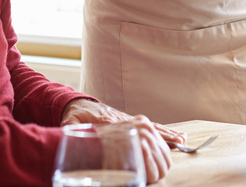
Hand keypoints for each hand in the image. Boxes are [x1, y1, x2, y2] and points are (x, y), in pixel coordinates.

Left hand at [61, 100, 182, 183]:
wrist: (78, 103)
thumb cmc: (75, 115)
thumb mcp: (70, 123)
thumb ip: (68, 129)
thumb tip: (63, 133)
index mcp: (111, 121)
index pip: (131, 128)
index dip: (144, 134)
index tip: (156, 140)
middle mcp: (124, 119)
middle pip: (147, 127)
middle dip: (164, 135)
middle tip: (180, 142)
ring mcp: (128, 119)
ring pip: (151, 126)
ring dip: (166, 133)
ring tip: (182, 139)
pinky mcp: (129, 121)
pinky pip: (148, 126)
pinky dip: (161, 131)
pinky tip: (171, 135)